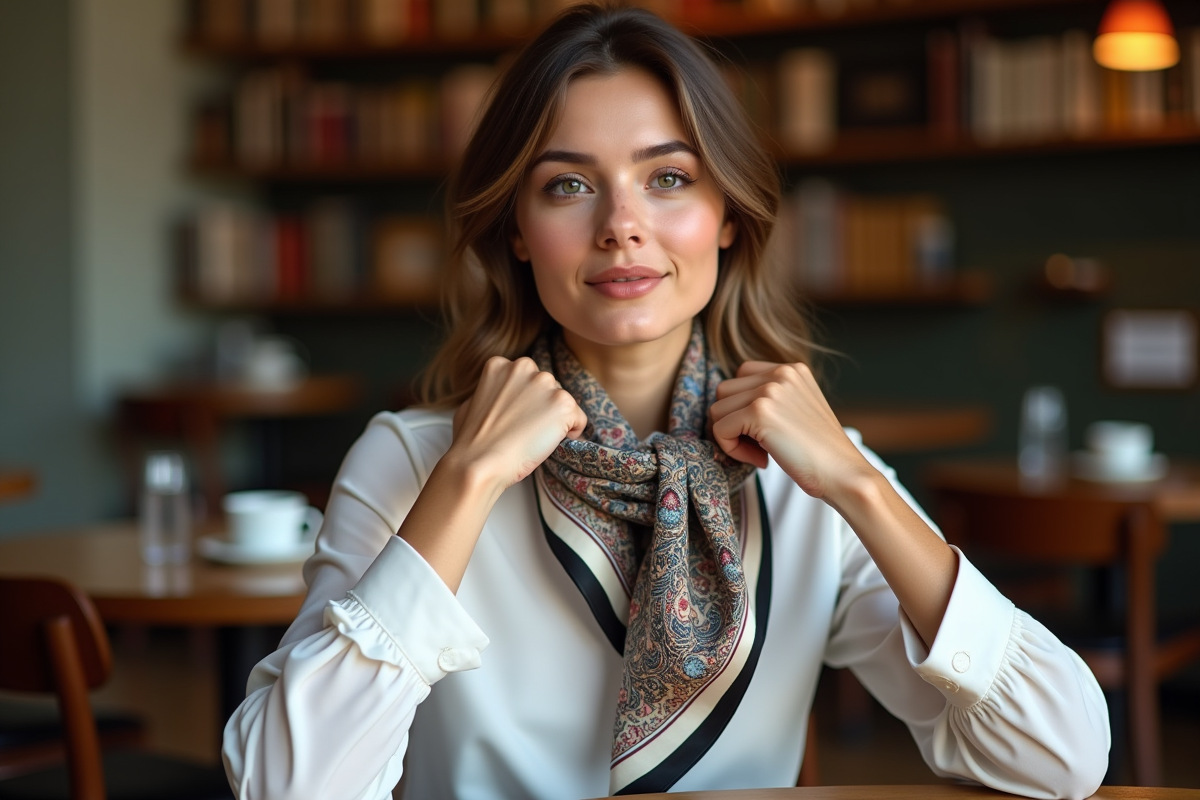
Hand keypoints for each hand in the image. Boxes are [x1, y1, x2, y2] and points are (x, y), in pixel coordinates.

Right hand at [448, 356, 587, 492]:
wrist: (479, 463)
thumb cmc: (470, 441)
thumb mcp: (471, 404)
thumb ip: (491, 392)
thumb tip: (500, 398)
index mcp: (500, 365)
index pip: (526, 379)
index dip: (525, 401)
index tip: (518, 418)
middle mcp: (524, 367)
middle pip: (547, 387)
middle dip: (542, 407)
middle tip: (527, 431)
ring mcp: (546, 384)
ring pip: (563, 402)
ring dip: (555, 420)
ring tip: (536, 439)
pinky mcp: (563, 404)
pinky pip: (579, 419)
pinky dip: (572, 432)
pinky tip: (552, 444)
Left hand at [708, 361, 873, 499]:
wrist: (844, 474)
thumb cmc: (820, 453)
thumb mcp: (797, 410)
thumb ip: (769, 399)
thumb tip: (724, 408)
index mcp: (792, 369)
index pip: (741, 376)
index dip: (742, 407)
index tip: (764, 432)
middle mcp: (781, 372)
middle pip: (724, 391)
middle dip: (733, 421)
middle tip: (760, 446)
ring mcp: (770, 390)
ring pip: (717, 409)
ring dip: (731, 436)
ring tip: (760, 453)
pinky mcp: (759, 411)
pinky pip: (720, 429)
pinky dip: (732, 450)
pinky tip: (761, 460)